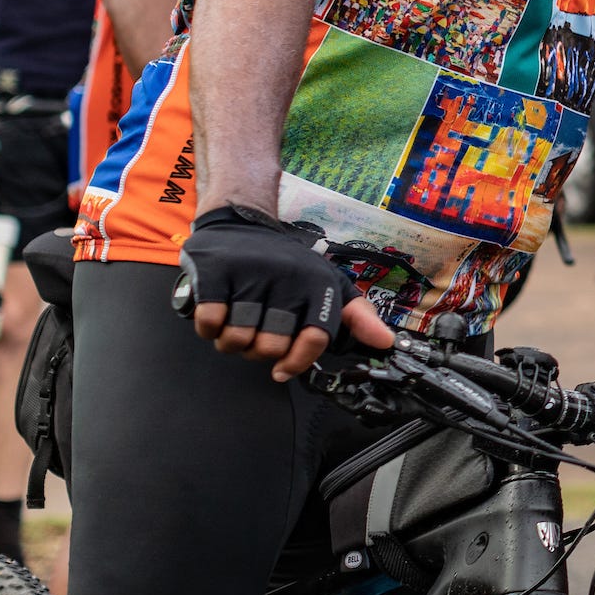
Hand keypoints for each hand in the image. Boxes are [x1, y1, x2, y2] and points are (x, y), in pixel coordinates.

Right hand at [175, 206, 395, 380]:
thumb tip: (386, 342)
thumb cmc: (289, 266)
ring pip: (237, 339)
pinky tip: (216, 315)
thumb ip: (358, 316)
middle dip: (259, 352)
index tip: (283, 371)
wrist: (242, 223)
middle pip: (271, 346)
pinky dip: (208, 328)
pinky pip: (209, 322)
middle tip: (256, 335)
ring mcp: (250, 274)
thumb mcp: (329, 285)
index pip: (315, 338)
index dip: (298, 361)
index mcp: (318, 284)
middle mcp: (288, 278)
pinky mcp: (215, 272)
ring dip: (231, 343)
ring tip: (235, 326)